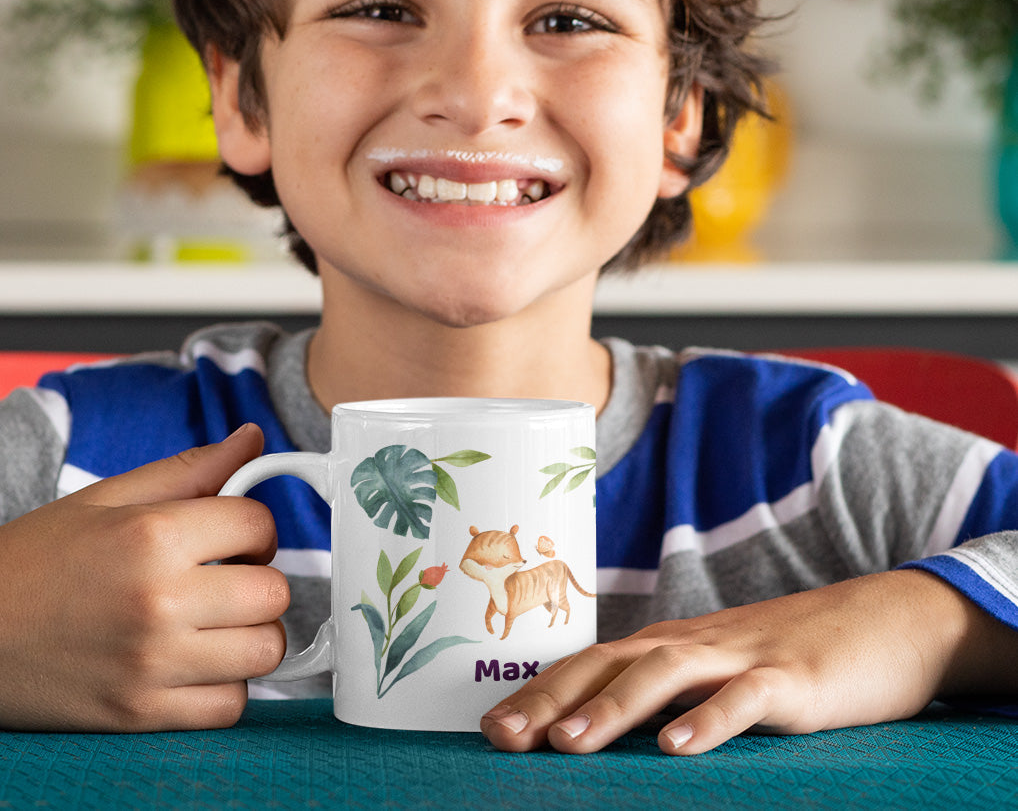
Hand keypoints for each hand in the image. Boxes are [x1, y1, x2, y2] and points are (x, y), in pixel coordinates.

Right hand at [0, 424, 286, 731]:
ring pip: (263, 652)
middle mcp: (159, 600)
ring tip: (214, 621)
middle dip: (259, 580)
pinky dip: (225, 687)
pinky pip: (229, 708)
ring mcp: (151, 663)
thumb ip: (190, 469)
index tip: (233, 537)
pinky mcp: (139, 715)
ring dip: (250, 635)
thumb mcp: (108, 497)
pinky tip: (196, 663)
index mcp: (152, 535)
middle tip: (225, 578)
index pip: (259, 524)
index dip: (254, 527)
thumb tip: (252, 438)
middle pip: (274, 593)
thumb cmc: (29, 557)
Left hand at [481, 569, 1016, 754]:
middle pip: (609, 664)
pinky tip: (676, 749)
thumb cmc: (788, 656)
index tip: (488, 726)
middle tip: (500, 736)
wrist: (880, 621)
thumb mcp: (718, 672)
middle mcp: (692, 644)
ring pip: (664, 675)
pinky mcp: (790, 680)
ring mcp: (740, 657)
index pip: (589, 664)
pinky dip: (709, 722)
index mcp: (668, 645)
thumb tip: (603, 727)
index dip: (538, 693)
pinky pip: (745, 699)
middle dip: (550, 700)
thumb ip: (667, 694)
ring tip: (567, 744)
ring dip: (612, 709)